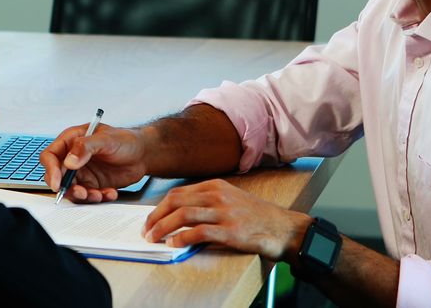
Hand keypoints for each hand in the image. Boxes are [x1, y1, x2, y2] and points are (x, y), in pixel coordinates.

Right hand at [39, 123, 148, 202]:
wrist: (144, 154)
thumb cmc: (126, 140)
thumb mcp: (106, 139)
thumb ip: (86, 147)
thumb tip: (68, 162)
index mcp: (71, 141)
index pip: (50, 156)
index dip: (51, 170)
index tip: (57, 183)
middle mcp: (73, 158)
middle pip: (58, 177)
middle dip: (68, 188)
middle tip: (82, 193)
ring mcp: (82, 172)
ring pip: (72, 190)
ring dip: (84, 196)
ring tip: (99, 195)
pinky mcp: (93, 184)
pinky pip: (88, 196)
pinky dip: (97, 198)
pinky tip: (110, 193)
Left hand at [142, 179, 310, 260]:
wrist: (284, 228)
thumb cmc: (257, 216)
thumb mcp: (231, 200)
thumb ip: (207, 203)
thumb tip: (179, 215)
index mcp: (216, 186)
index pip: (178, 193)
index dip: (159, 207)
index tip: (150, 219)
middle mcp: (218, 195)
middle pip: (176, 201)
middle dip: (155, 216)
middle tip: (146, 230)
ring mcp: (225, 212)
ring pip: (183, 215)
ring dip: (163, 227)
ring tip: (153, 238)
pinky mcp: (230, 230)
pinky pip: (198, 232)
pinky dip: (181, 238)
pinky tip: (174, 244)